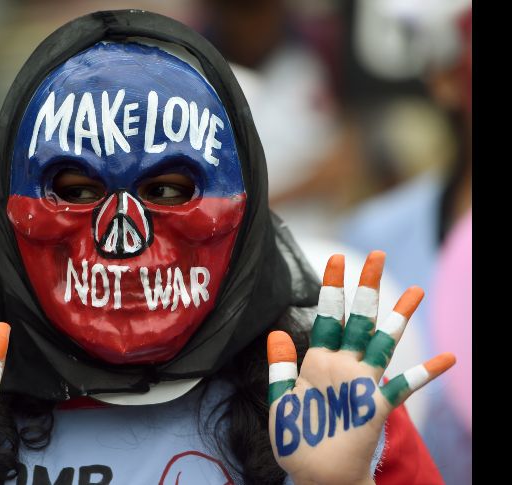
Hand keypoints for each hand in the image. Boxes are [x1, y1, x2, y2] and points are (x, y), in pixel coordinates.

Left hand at [267, 251, 454, 484]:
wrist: (315, 477)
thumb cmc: (296, 440)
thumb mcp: (281, 400)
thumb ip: (281, 366)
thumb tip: (277, 331)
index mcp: (319, 362)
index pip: (327, 317)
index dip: (332, 288)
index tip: (335, 258)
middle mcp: (343, 367)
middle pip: (358, 320)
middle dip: (367, 288)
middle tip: (377, 256)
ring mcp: (362, 385)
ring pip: (383, 343)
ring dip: (398, 318)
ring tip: (416, 290)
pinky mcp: (376, 407)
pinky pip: (404, 387)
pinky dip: (425, 373)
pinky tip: (447, 358)